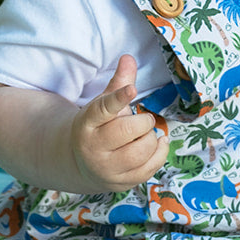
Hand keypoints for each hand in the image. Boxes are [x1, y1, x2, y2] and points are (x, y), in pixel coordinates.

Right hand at [69, 54, 168, 191]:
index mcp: (87, 123)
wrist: (78, 163)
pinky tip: (157, 142)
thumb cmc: (97, 127)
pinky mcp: (122, 182)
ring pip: (141, 151)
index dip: (118, 99)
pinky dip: (160, 152)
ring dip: (150, 138)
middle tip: (143, 119)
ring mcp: (107, 168)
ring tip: (145, 134)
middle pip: (127, 130)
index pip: (102, 109)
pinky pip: (150, 168)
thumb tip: (129, 57)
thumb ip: (118, 83)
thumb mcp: (102, 104)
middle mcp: (93, 148)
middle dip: (143, 121)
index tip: (132, 90)